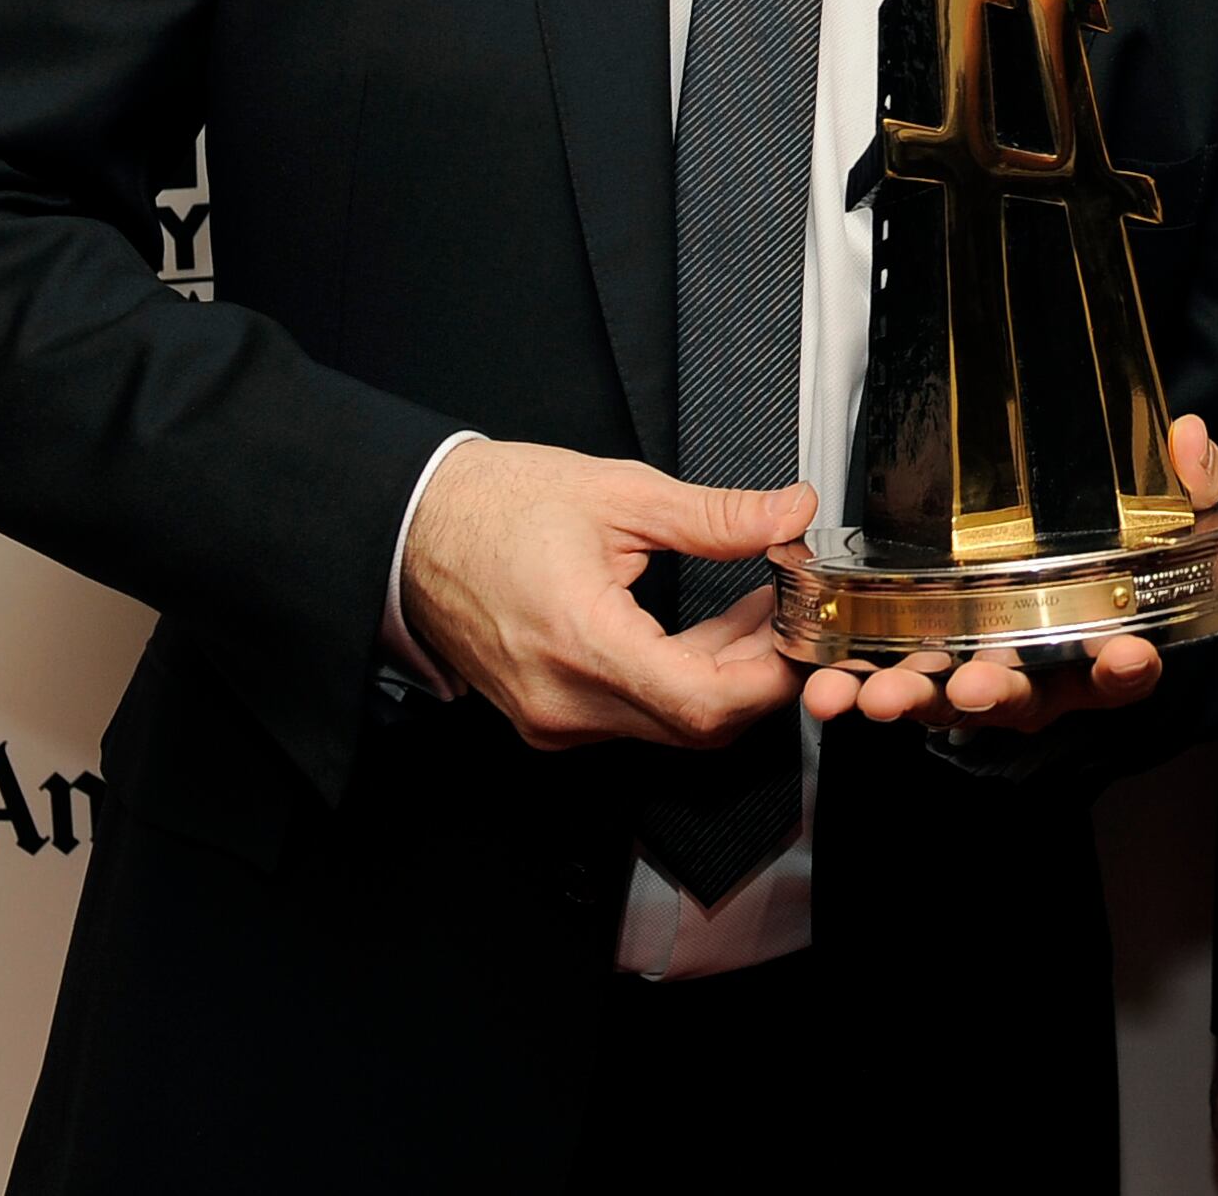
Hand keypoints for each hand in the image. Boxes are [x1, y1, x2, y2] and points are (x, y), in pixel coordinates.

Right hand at [397, 437, 812, 750]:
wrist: (413, 526)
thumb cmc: (496, 504)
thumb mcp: (619, 493)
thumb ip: (716, 516)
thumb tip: (790, 514)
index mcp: (580, 643)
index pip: (704, 702)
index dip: (770, 675)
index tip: (803, 631)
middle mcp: (564, 702)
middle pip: (697, 723)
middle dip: (759, 671)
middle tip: (790, 611)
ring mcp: (553, 718)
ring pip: (671, 724)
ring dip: (725, 675)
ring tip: (756, 609)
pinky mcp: (548, 717)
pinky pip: (637, 715)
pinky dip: (683, 679)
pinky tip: (709, 632)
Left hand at [801, 414, 1217, 730]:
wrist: (1086, 569)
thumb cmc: (1129, 551)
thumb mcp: (1169, 514)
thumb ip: (1186, 485)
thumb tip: (1191, 438)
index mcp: (1108, 647)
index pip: (1127, 668)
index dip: (1126, 668)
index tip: (1123, 655)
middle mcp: (1046, 678)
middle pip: (1025, 700)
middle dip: (995, 695)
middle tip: (973, 686)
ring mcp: (987, 677)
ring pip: (951, 700)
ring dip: (913, 700)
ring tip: (877, 695)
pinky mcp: (934, 668)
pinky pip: (900, 682)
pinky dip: (863, 684)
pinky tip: (830, 682)